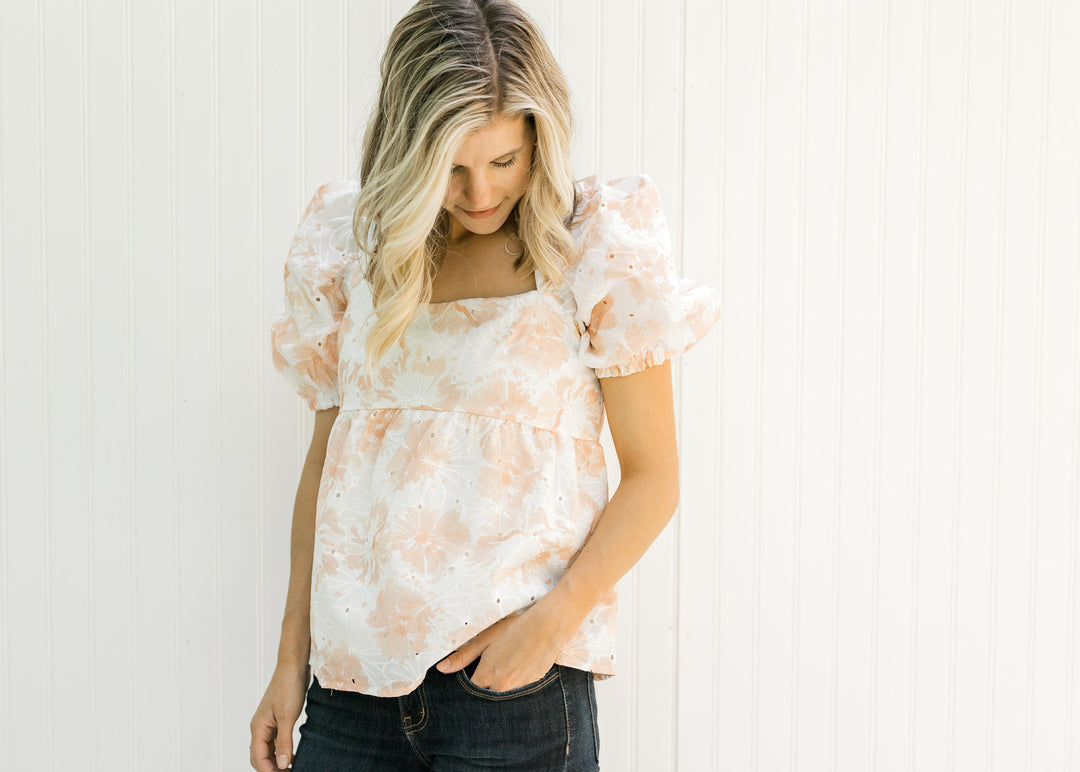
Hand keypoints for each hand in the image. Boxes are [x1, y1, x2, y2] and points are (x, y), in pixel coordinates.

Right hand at [250, 664, 309, 770]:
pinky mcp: (278, 719)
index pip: (258, 758)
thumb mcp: (288, 716)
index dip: (269, 770)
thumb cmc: (288, 687)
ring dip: (276, 760)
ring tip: (290, 768)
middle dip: (271, 768)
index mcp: (258, 727)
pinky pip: (276, 740)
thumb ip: (284, 742)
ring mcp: (268, 723)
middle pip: (261, 756)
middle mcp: (260, 727)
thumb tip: (282, 764)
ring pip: (268, 749)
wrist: (293, 667)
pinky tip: (292, 755)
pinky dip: (281, 750)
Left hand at [435, 596, 577, 691]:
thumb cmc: (515, 627)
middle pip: (487, 692)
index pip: (470, 688)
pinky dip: (517, 677)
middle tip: (494, 661)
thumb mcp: (485, 637)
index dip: (471, 678)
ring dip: (502, 680)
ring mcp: (518, 688)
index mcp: (485, 676)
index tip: (474, 667)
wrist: (548, 626)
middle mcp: (501, 687)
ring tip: (509, 658)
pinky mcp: (533, 684)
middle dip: (487, 681)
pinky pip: (519, 686)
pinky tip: (521, 660)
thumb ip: (463, 656)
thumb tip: (441, 669)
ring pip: (504, 690)